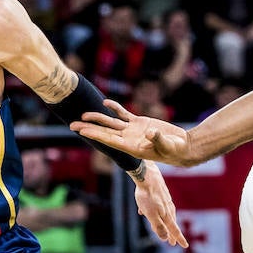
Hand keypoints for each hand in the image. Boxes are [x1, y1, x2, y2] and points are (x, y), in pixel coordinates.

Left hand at [71, 99, 192, 165]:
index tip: (82, 131)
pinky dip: (115, 108)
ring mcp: (133, 130)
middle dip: (88, 128)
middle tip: (71, 125)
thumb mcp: (167, 145)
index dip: (95, 134)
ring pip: (111, 123)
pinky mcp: (140, 123)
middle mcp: (128, 139)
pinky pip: (124, 114)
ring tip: (83, 114)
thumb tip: (149, 132)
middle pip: (104, 132)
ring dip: (97, 119)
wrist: (181, 147)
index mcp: (131, 147)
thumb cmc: (174, 149)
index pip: (109, 140)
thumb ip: (157, 139)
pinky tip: (105, 103)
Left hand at [131, 162, 187, 247]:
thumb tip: (165, 239)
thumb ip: (158, 226)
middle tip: (173, 242)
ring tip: (162, 227)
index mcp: (166, 214)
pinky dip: (154, 211)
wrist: (146, 175)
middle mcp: (168, 208)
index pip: (174, 230)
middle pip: (170, 223)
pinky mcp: (159, 193)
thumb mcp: (151, 214)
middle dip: (171, 233)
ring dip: (164, 222)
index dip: (178, 238)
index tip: (185, 246)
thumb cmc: (147, 196)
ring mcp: (164, 200)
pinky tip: (143, 210)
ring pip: (165, 213)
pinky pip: (157, 205)